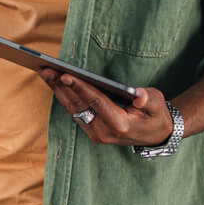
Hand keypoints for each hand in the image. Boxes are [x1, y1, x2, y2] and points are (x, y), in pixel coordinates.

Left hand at [40, 71, 173, 146]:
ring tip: (46, 73)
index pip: (96, 102)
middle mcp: (104, 132)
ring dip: (58, 91)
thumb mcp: (158, 104)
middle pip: (78, 105)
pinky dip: (64, 97)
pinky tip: (55, 83)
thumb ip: (148, 99)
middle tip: (47, 69)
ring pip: (72, 109)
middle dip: (61, 86)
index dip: (80, 88)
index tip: (65, 75)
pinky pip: (74, 113)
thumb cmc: (156, 114)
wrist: (156, 135)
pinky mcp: (91, 132)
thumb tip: (139, 95)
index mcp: (120, 125)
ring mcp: (96, 134)